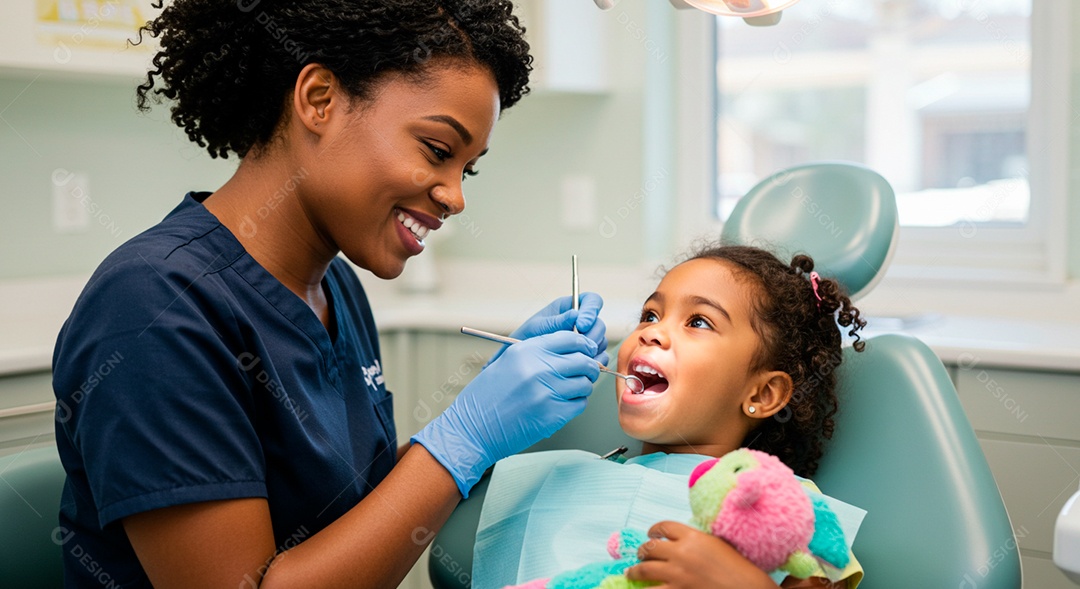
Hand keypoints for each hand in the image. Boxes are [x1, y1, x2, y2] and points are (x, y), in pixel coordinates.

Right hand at [411, 331, 599, 496]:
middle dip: (589, 366)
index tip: (587, 351)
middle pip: (583, 360)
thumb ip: (538, 352)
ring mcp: (547, 393)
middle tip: (586, 372)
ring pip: (585, 384)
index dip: (584, 345)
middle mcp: (539, 368)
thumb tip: (570, 349)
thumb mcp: (507, 361)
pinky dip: (576, 404)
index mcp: (527, 350)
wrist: (473, 429)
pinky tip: (562, 404)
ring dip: (582, 386)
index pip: (571, 339)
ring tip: (569, 390)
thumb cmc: (486, 397)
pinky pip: (579, 404)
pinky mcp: (552, 415)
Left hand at [490, 293, 607, 365]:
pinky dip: (594, 361)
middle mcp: (581, 322)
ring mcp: (585, 339)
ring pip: (601, 341)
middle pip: (599, 324)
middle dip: (592, 335)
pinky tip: (582, 366)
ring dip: (592, 350)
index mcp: (570, 307)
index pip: (592, 301)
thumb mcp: (538, 327)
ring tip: (576, 357)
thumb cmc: (526, 338)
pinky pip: (599, 357)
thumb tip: (576, 315)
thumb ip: (557, 321)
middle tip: (579, 346)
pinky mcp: (587, 355)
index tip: (582, 325)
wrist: (522, 362)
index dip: (591, 311)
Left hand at [625, 521, 777, 588]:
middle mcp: (681, 553)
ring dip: (635, 571)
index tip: (651, 534)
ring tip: (632, 572)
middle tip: (640, 555)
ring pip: (644, 569)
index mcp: (693, 537)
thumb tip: (684, 540)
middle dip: (642, 551)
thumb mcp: (718, 545)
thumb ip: (699, 541)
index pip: (664, 526)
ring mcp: (676, 574)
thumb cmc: (738, 568)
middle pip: (650, 547)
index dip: (654, 530)